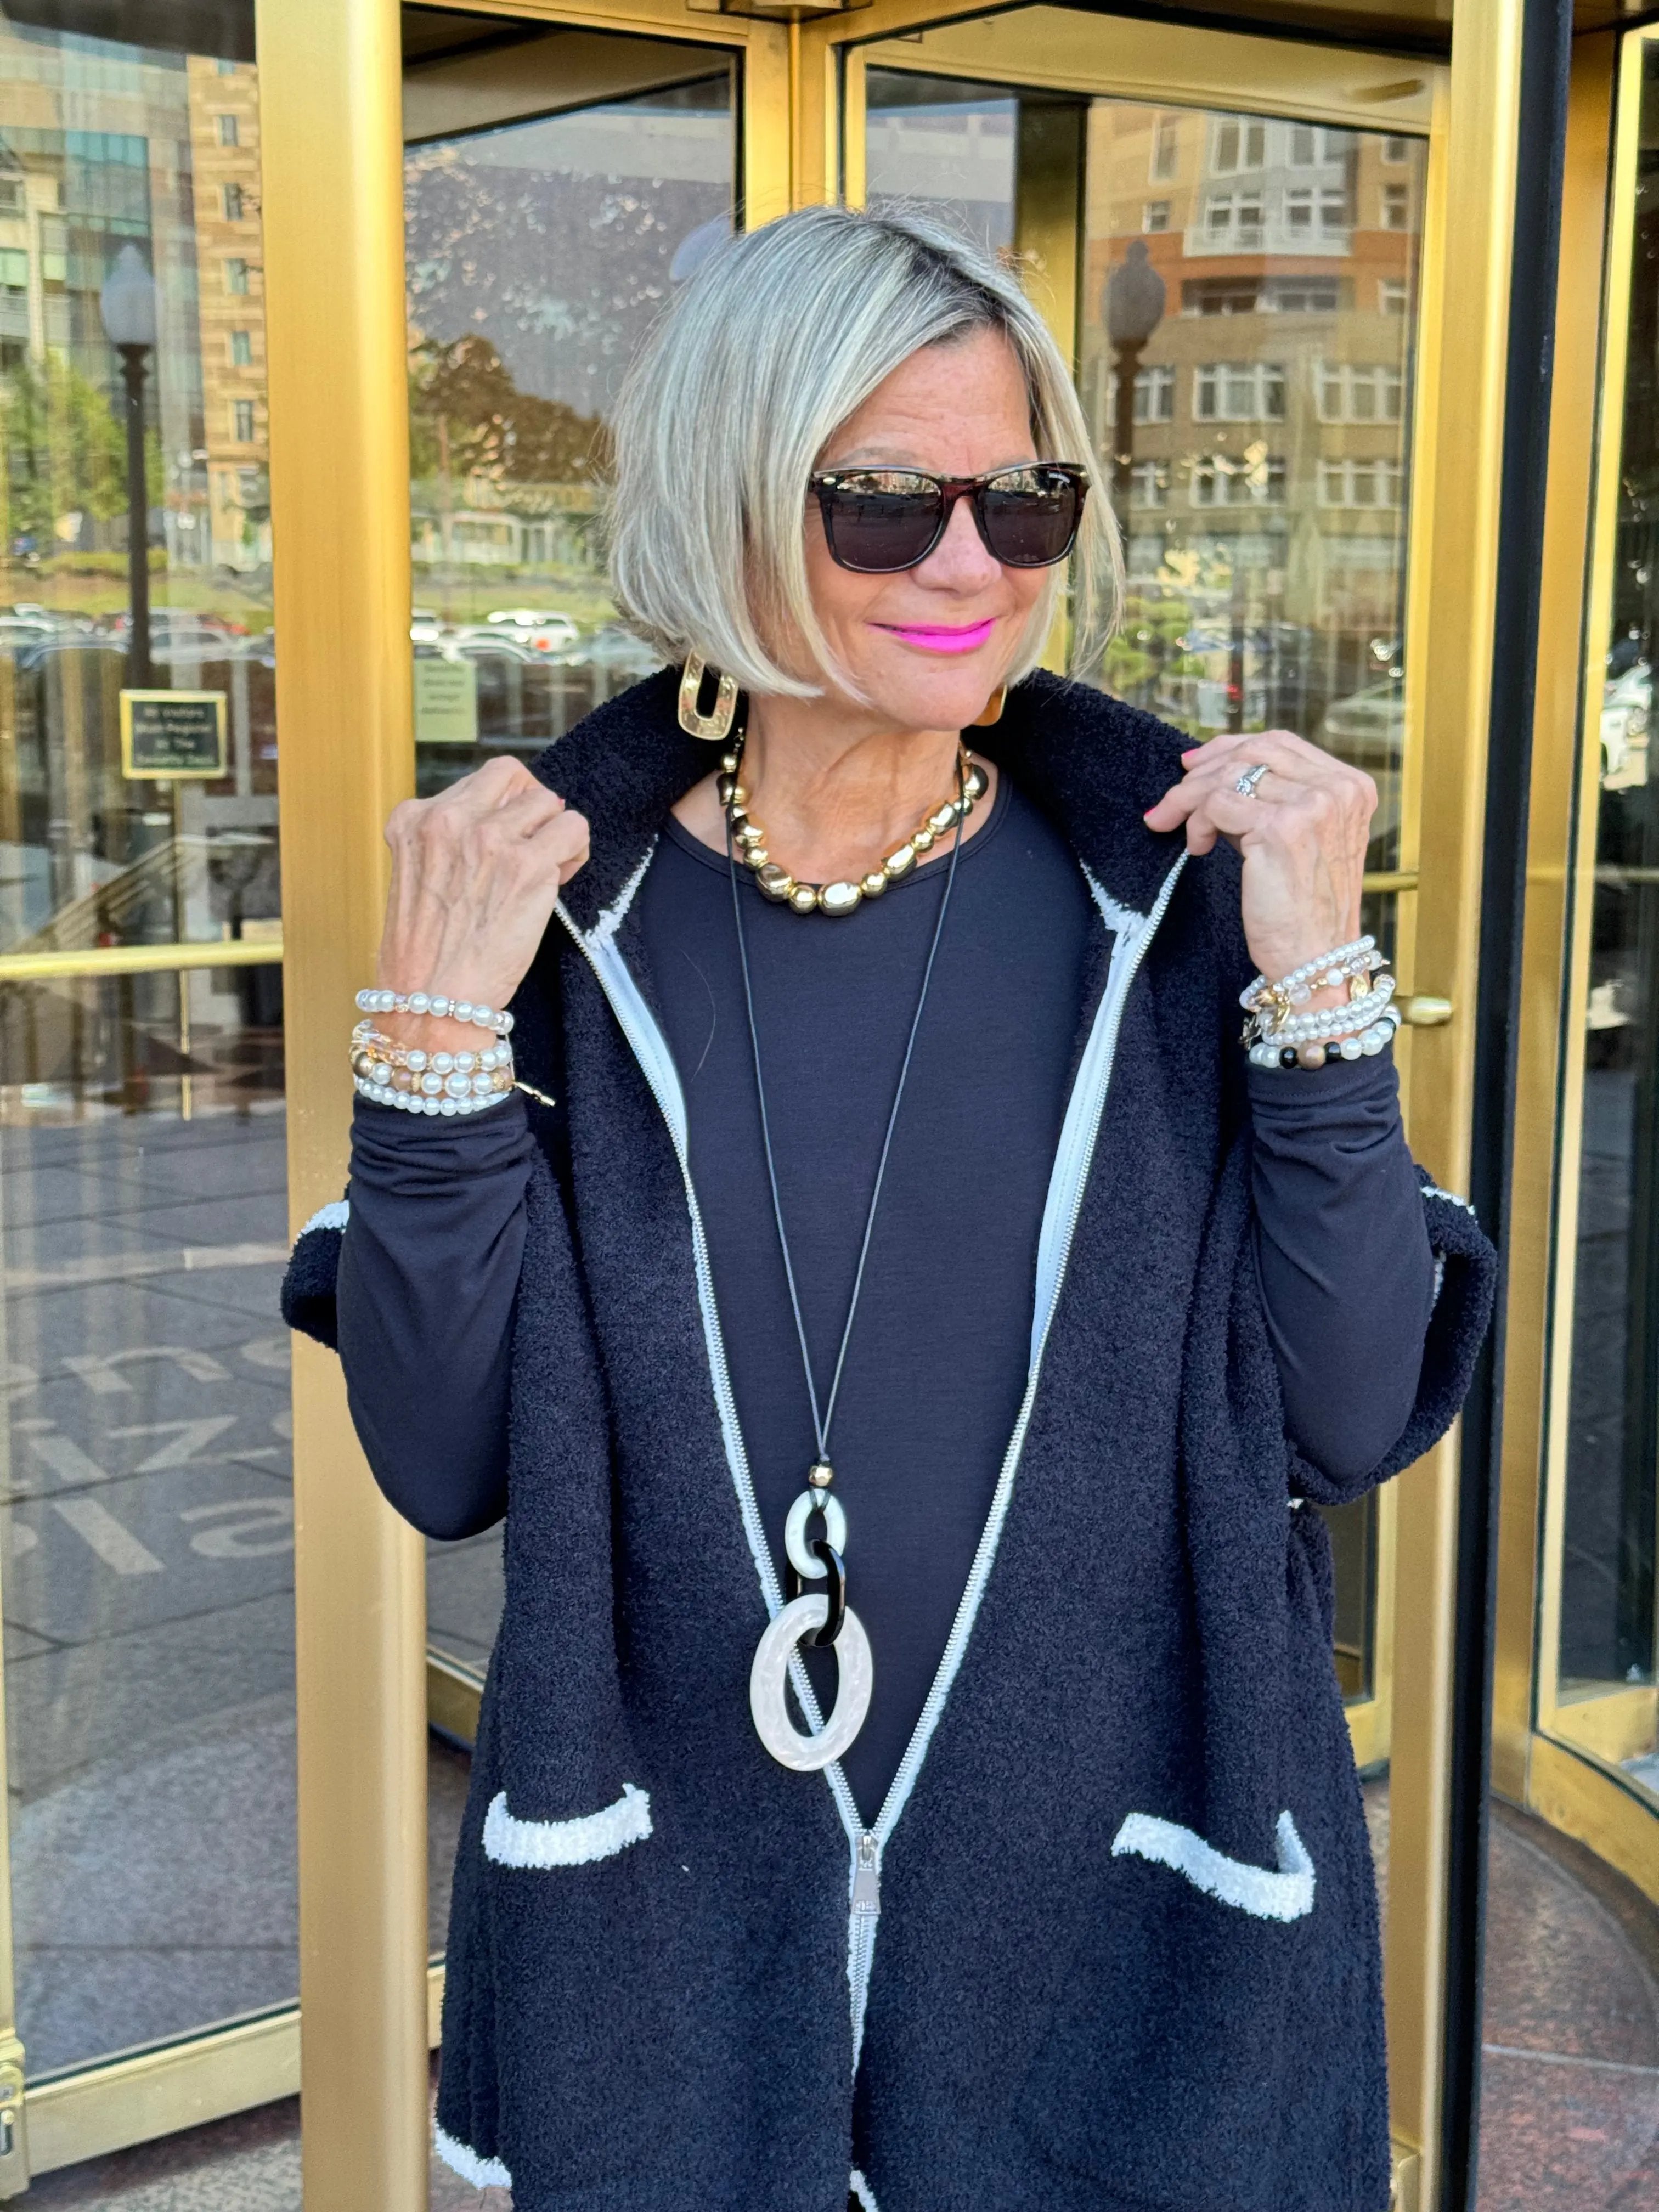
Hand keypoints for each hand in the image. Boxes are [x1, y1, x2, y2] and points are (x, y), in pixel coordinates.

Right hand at [375, 758, 588, 1046]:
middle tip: (533, 845)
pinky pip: (574, 828)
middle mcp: (448, 820)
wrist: (432, 1001)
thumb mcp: (418, 878)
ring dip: (554, 832)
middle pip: (512, 776)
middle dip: (529, 808)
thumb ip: (450, 841)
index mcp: (414, 820)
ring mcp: (488, 839)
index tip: (504, 841)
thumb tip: (512, 816)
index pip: (476, 783)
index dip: (499, 811)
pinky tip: (560, 878)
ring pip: (548, 801)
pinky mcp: (527, 865)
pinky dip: (576, 851)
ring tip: (547, 868)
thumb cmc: (428, 953)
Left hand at [1142, 730, 1375, 986]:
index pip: (1280, 743)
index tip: (1195, 766)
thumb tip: (1210, 771)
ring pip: (1229, 776)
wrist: (1315, 959)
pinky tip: (1199, 849)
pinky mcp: (1281, 828)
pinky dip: (1198, 824)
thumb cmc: (1302, 908)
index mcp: (1351, 787)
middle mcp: (1339, 790)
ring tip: (1181, 830)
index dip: (1230, 748)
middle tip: (1172, 802)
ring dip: (1191, 801)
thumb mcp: (1299, 840)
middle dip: (1202, 774)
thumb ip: (1272, 801)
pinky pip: (1217, 805)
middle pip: (1252, 752)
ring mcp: (1313, 805)